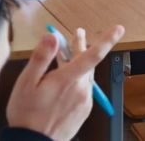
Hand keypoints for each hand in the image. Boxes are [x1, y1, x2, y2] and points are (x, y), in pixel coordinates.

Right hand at [6, 24, 123, 140]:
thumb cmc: (26, 115)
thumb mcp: (26, 84)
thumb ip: (41, 58)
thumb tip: (52, 36)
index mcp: (68, 80)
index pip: (93, 55)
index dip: (107, 40)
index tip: (119, 29)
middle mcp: (81, 89)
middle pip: (87, 62)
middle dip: (81, 46)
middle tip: (77, 34)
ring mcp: (84, 101)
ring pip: (85, 75)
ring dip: (79, 63)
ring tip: (68, 55)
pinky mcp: (84, 111)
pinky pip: (84, 89)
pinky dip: (78, 79)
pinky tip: (67, 80)